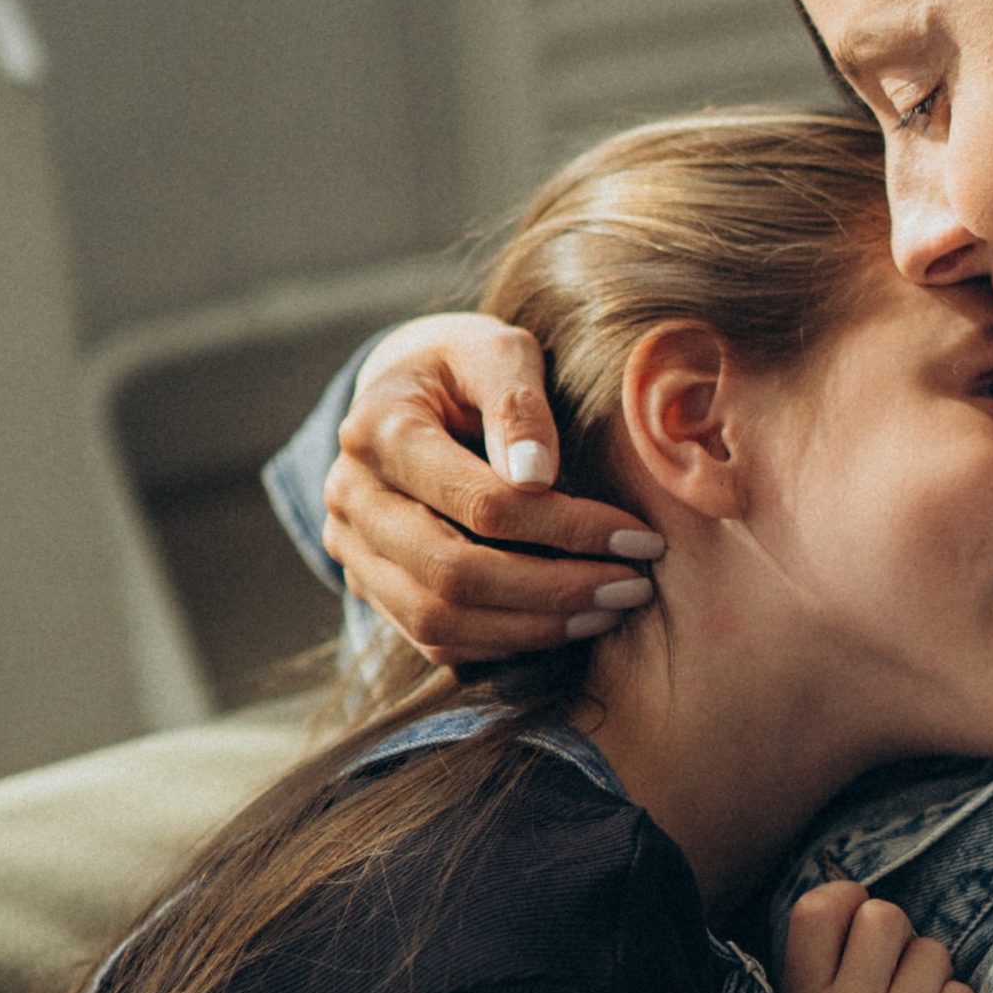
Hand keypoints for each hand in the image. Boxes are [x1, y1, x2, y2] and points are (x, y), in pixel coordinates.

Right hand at [322, 315, 666, 662]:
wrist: (409, 391)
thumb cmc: (466, 367)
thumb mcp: (496, 350)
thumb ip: (518, 402)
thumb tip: (538, 475)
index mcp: (377, 431)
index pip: (479, 502)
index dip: (567, 527)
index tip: (640, 537)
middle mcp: (351, 497)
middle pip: (453, 575)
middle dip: (555, 590)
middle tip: (632, 588)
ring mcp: (353, 550)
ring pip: (439, 621)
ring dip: (534, 627)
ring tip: (609, 610)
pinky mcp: (370, 586)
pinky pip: (434, 640)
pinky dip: (505, 641)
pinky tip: (565, 622)